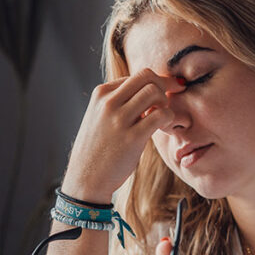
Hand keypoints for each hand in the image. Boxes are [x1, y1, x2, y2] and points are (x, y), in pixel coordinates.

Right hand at [61, 69, 184, 202]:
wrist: (86, 178)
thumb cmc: (97, 149)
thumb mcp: (99, 117)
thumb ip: (118, 102)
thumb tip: (148, 91)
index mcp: (100, 94)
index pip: (136, 75)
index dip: (153, 83)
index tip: (160, 95)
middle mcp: (108, 103)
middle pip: (147, 76)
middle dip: (163, 85)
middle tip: (165, 102)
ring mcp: (119, 120)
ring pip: (154, 91)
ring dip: (165, 101)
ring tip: (161, 116)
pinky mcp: (132, 138)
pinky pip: (161, 115)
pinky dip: (169, 118)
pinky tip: (163, 127)